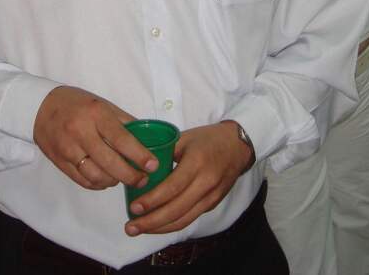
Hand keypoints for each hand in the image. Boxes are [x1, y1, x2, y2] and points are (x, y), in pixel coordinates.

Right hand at [33, 86, 158, 190]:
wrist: (40, 107)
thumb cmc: (77, 103)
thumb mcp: (103, 104)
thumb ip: (124, 121)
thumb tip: (148, 137)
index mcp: (96, 114)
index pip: (121, 139)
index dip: (139, 155)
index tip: (152, 165)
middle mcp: (81, 132)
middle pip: (109, 163)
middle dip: (130, 176)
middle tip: (142, 180)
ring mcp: (68, 149)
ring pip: (96, 176)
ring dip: (114, 181)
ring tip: (123, 177)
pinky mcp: (59, 162)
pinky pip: (83, 181)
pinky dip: (98, 184)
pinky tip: (106, 178)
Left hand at [124, 120, 251, 235]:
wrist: (238, 146)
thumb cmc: (208, 138)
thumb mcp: (184, 138)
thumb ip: (164, 152)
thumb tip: (140, 165)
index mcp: (197, 162)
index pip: (172, 187)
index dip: (152, 200)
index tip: (133, 208)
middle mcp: (206, 183)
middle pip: (177, 209)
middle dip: (152, 221)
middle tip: (130, 226)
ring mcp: (211, 196)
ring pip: (184, 219)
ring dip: (160, 228)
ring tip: (138, 230)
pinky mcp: (212, 204)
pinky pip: (190, 218)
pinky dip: (172, 224)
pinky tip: (157, 225)